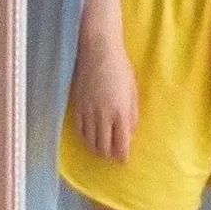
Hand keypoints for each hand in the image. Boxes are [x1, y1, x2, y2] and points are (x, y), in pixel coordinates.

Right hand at [69, 33, 138, 162]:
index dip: (122, 156)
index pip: (120, 144)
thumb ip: (132, 114)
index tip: (124, 159)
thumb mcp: (133, 91)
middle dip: (109, 155)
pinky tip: (89, 138)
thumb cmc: (121, 68)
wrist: (99, 50)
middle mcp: (103, 115)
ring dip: (96, 149)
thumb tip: (129, 133)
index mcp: (121, 112)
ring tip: (101, 149)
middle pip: (103, 147)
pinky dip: (84, 138)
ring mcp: (88, 111)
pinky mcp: (77, 105)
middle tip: (113, 155)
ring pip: (90, 141)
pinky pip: (79, 130)